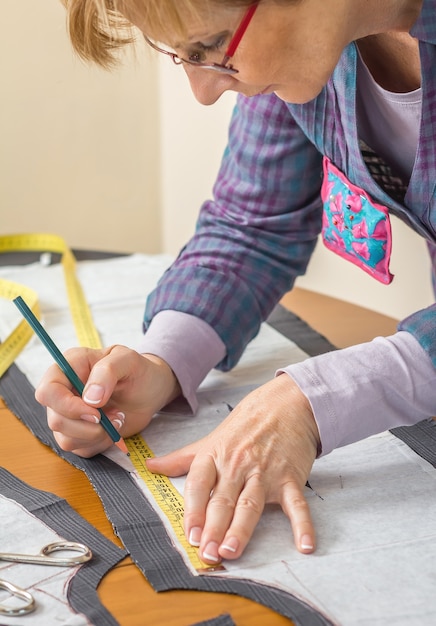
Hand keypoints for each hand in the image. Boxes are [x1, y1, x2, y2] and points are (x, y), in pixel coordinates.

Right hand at [35, 345, 179, 456]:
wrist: (150, 389)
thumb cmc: (138, 370)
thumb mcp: (128, 360)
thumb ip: (107, 372)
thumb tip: (90, 398)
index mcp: (69, 367)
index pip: (47, 392)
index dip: (67, 406)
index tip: (96, 412)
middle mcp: (63, 391)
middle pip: (55, 420)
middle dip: (88, 425)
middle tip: (117, 415)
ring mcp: (68, 414)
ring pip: (66, 439)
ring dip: (97, 435)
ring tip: (118, 418)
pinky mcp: (78, 434)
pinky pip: (80, 450)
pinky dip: (100, 443)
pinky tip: (113, 428)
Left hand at [147, 373, 319, 562]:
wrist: (286, 404)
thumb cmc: (246, 424)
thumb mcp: (210, 439)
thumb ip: (181, 458)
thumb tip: (150, 466)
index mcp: (215, 455)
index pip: (199, 484)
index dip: (192, 510)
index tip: (190, 534)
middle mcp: (238, 465)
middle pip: (223, 499)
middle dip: (214, 528)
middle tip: (207, 553)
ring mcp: (265, 472)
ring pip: (251, 503)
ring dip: (241, 529)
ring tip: (232, 551)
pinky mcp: (290, 478)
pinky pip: (297, 504)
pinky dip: (302, 524)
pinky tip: (304, 545)